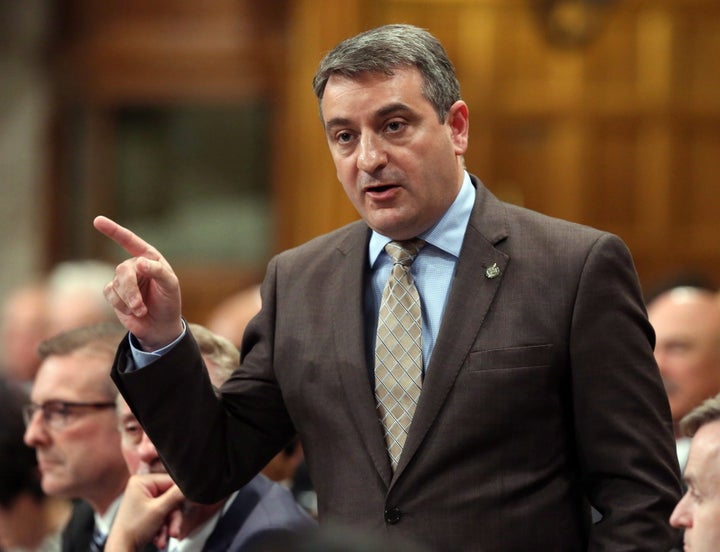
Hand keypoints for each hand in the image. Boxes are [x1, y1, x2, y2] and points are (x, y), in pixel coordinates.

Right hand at [93, 216, 183, 349]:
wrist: (160, 326)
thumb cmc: (169, 302)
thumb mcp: (170, 286)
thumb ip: (157, 271)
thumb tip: (138, 262)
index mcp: (149, 258)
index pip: (130, 241)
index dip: (114, 230)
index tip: (97, 220)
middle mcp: (134, 265)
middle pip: (123, 270)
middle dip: (131, 291)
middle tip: (141, 307)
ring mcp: (122, 279)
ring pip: (116, 285)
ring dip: (129, 301)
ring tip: (142, 310)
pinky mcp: (114, 293)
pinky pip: (110, 295)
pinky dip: (122, 306)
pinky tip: (133, 312)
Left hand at [105, 473, 184, 551]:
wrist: (122, 549)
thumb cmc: (132, 530)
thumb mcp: (159, 510)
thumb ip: (176, 495)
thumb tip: (189, 484)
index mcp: (141, 482)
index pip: (170, 481)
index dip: (179, 495)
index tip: (184, 505)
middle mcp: (142, 488)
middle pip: (170, 497)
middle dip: (173, 517)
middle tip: (174, 529)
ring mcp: (144, 500)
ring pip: (168, 508)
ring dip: (169, 525)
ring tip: (166, 537)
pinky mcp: (146, 511)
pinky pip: (162, 515)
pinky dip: (163, 527)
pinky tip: (159, 537)